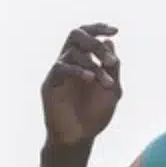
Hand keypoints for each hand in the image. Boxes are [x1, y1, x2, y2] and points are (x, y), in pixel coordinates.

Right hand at [42, 23, 121, 145]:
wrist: (80, 137)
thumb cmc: (96, 115)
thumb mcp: (112, 90)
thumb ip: (112, 68)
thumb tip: (110, 42)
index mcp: (85, 60)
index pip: (87, 35)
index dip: (99, 28)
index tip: (116, 30)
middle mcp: (70, 62)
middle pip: (75, 35)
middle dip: (95, 43)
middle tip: (109, 60)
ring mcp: (59, 72)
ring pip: (72, 52)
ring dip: (93, 64)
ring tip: (106, 82)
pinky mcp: (50, 84)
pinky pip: (61, 67)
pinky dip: (78, 70)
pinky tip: (90, 79)